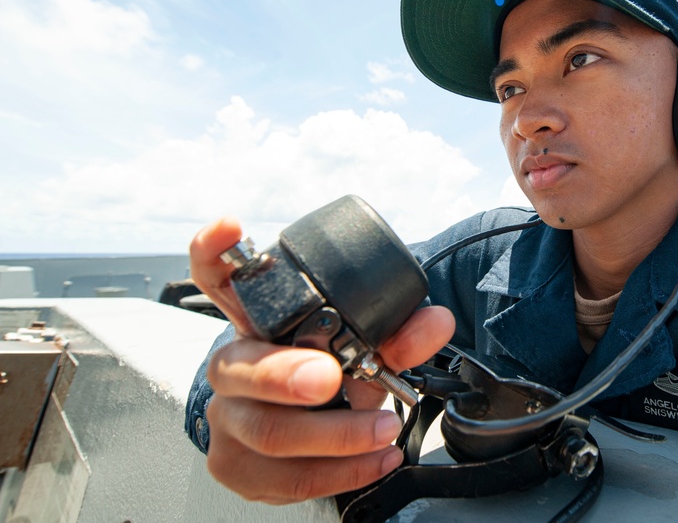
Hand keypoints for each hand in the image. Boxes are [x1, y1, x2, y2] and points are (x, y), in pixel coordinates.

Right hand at [189, 217, 455, 502]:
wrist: (301, 429)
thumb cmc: (323, 373)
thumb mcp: (359, 348)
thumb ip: (395, 333)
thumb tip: (436, 323)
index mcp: (254, 321)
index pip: (219, 276)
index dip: (216, 249)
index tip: (231, 226)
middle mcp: (231, 365)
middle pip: (241, 368)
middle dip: (287, 376)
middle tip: (331, 379)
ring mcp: (228, 417)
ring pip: (267, 432)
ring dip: (336, 435)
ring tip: (382, 431)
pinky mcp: (235, 465)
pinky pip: (286, 478)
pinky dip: (342, 472)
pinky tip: (375, 460)